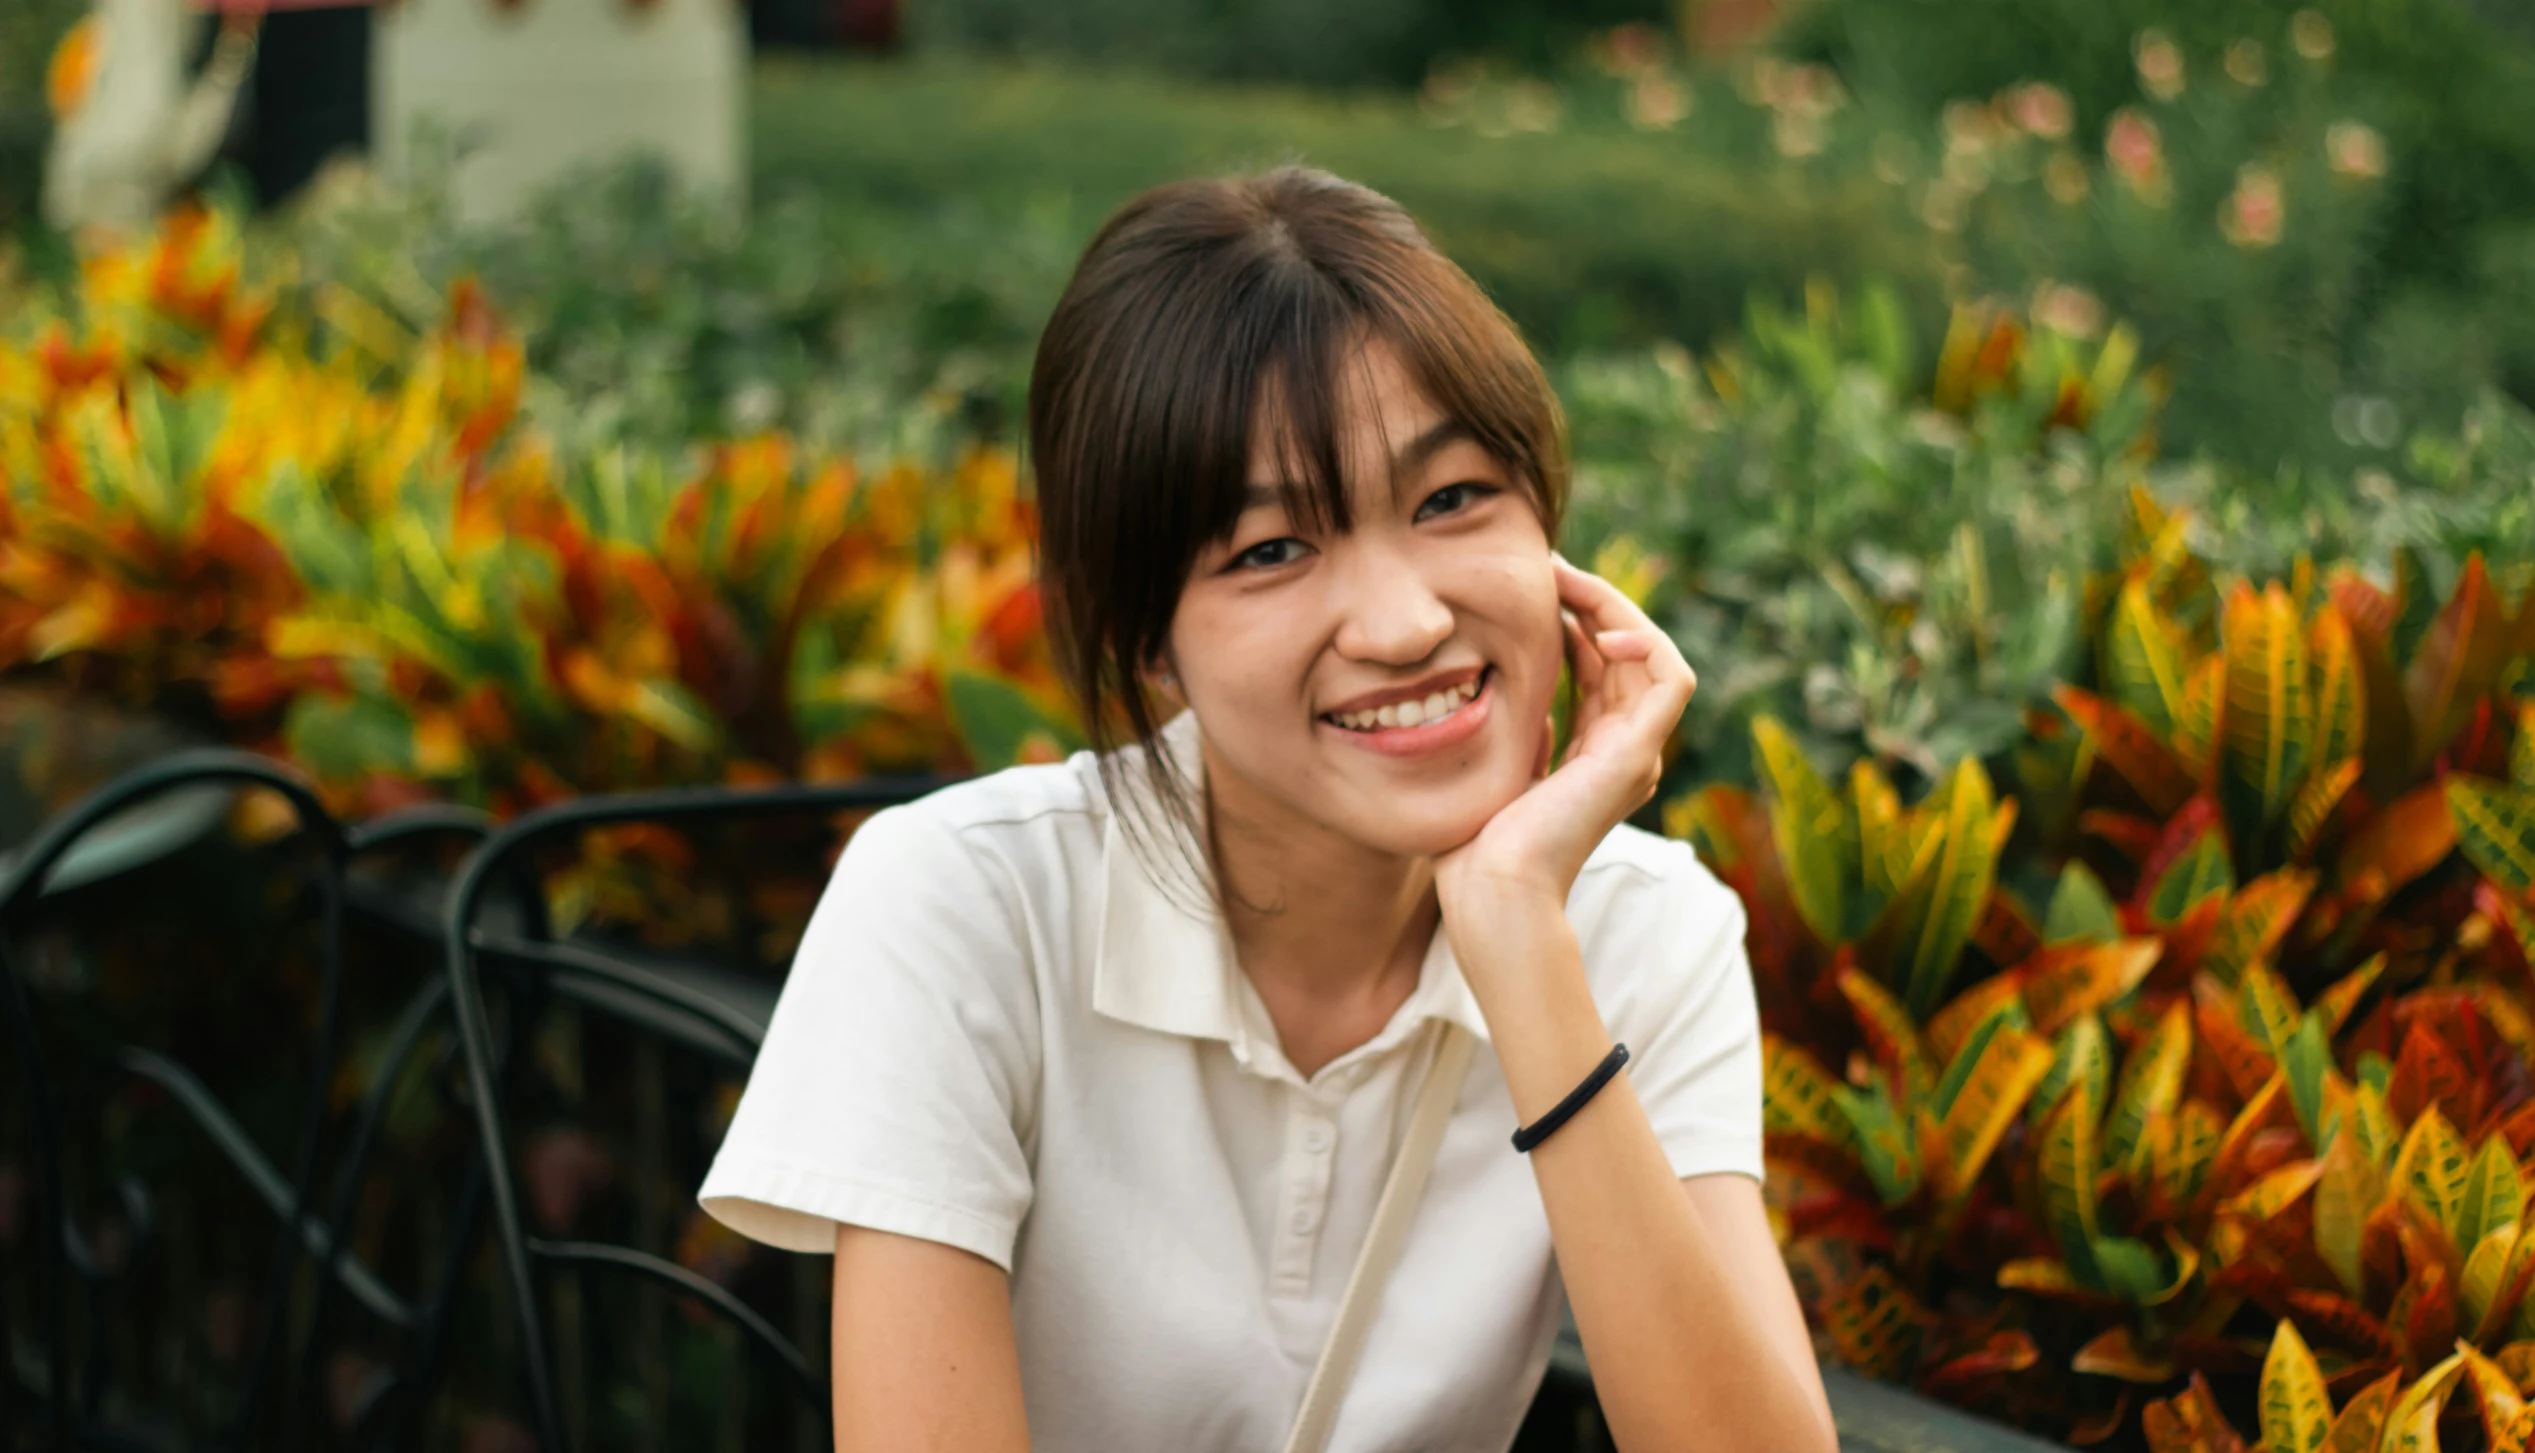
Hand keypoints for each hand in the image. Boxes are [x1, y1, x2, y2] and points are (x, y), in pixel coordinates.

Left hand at [1436, 556, 1694, 930]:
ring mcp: (1636, 753)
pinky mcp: (1637, 754)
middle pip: (1626, 652)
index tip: (1534, 586)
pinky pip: (1670, 678)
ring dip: (1616, 608)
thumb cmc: (1476, 845)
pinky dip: (1644, 642)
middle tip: (1547, 566)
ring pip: (1653, 654)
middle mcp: (1623, 751)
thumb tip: (1518, 693)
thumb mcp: (1496, 765)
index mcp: (1592, 754)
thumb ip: (1520, 729)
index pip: (1598, 666)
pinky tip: (1599, 627)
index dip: (1573, 619)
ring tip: (1569, 582)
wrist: (1492, 890)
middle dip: (1591, 601)